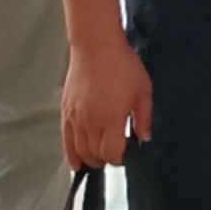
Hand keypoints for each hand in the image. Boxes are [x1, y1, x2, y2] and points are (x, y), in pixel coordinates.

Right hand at [62, 38, 152, 169]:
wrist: (96, 47)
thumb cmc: (121, 64)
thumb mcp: (143, 91)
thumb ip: (144, 118)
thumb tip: (145, 137)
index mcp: (111, 119)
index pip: (112, 153)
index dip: (119, 159)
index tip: (126, 155)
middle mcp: (90, 122)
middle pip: (94, 155)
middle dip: (105, 160)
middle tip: (114, 156)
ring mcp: (75, 118)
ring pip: (79, 150)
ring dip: (89, 159)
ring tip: (98, 160)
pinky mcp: (65, 112)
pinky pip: (65, 140)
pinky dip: (70, 154)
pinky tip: (75, 162)